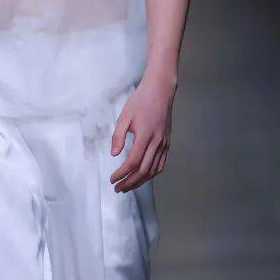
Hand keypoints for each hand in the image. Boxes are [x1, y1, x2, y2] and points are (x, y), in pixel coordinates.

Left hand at [109, 73, 174, 192]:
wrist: (161, 90)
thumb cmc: (140, 101)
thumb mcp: (124, 116)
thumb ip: (118, 136)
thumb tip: (114, 154)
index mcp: (144, 135)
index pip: (133, 162)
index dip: (122, 174)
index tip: (112, 179)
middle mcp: (156, 142)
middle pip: (144, 170)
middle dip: (130, 182)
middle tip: (118, 188)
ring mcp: (164, 143)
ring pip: (153, 170)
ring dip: (140, 181)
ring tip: (128, 186)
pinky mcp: (167, 143)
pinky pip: (161, 163)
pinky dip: (152, 174)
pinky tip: (143, 176)